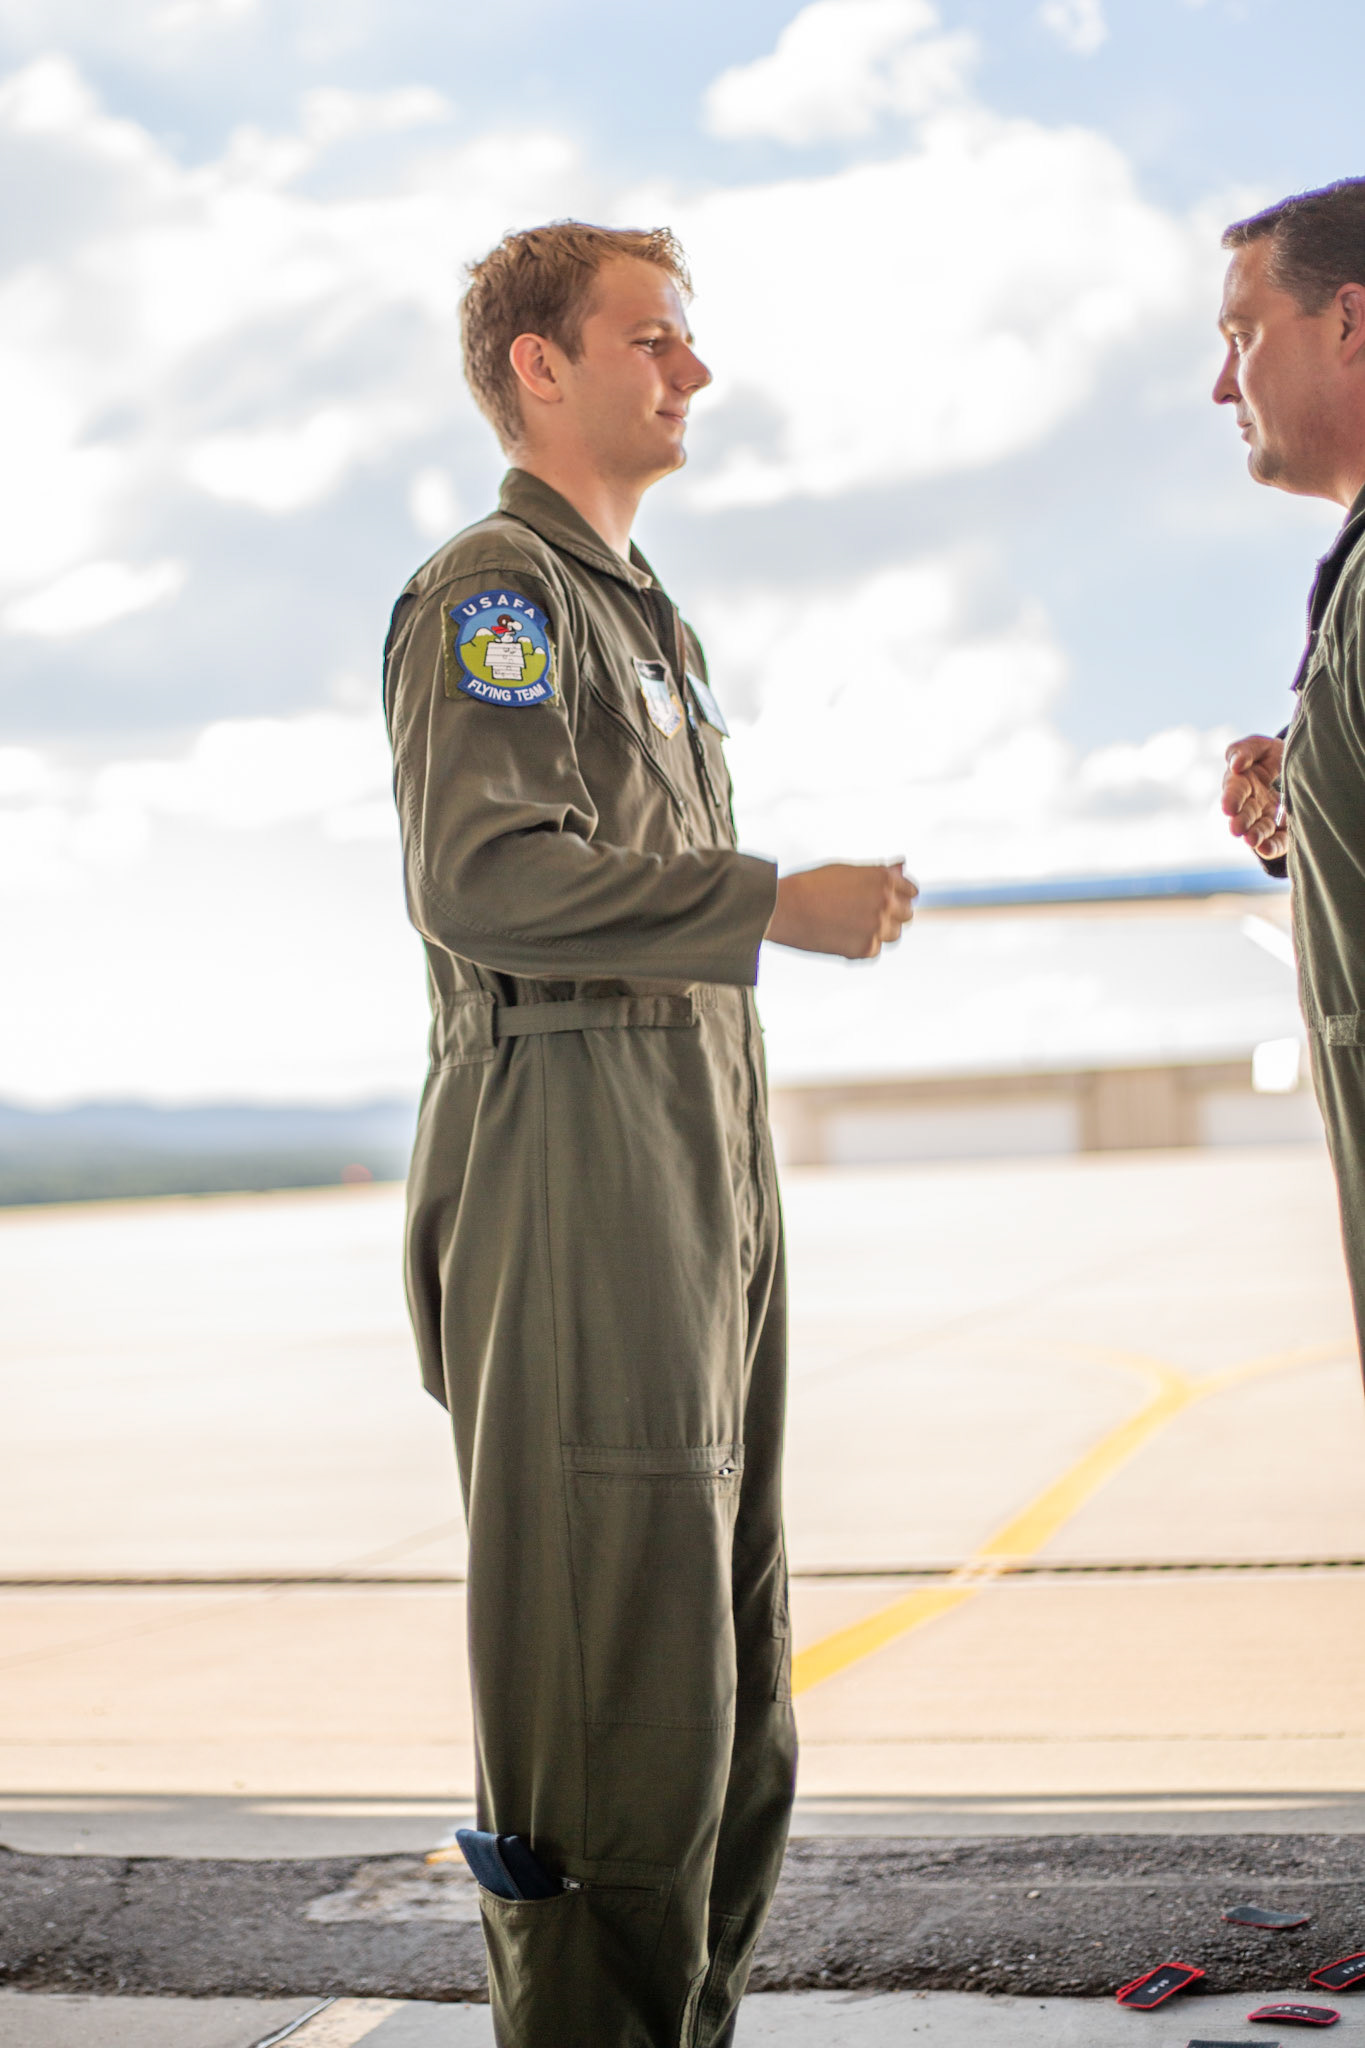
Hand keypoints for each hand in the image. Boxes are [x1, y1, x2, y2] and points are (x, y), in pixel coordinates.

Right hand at [765, 860, 917, 959]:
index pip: (911, 891)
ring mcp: (877, 926)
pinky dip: (861, 946)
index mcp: (884, 878)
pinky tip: (840, 935)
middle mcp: (886, 901)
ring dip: (879, 932)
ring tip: (850, 925)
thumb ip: (880, 871)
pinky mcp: (866, 949)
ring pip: (894, 935)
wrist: (783, 908)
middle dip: (890, 915)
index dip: (898, 896)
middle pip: (906, 915)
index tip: (883, 900)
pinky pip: (874, 950)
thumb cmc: (812, 885)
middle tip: (862, 914)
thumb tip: (903, 863)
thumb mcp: (848, 870)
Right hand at [1222, 734, 1287, 860]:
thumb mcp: (1259, 746)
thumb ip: (1244, 750)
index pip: (1234, 791)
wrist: (1300, 766)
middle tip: (1237, 829)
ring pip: (1259, 830)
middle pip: (1245, 814)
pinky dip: (1271, 848)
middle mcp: (1252, 804)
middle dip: (1241, 822)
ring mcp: (1267, 819)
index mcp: (1242, 783)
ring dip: (1255, 836)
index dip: (1231, 799)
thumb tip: (1235, 766)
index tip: (1228, 808)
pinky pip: (1277, 842)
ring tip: (1252, 841)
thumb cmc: (1272, 755)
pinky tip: (1267, 849)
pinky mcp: (1283, 831)